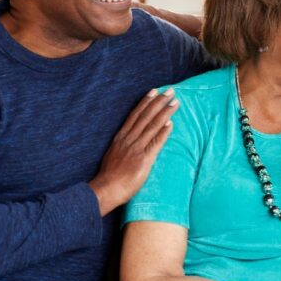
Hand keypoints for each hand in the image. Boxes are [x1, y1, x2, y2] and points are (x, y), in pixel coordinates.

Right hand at [88, 88, 178, 215]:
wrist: (106, 190)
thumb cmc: (110, 176)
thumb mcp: (114, 154)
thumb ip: (124, 145)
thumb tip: (132, 138)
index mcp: (121, 137)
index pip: (135, 115)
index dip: (146, 102)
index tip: (154, 91)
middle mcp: (128, 140)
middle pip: (146, 116)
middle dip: (159, 102)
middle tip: (170, 91)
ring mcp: (136, 149)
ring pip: (152, 126)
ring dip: (165, 113)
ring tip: (175, 103)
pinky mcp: (143, 159)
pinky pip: (155, 143)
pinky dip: (163, 133)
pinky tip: (171, 124)